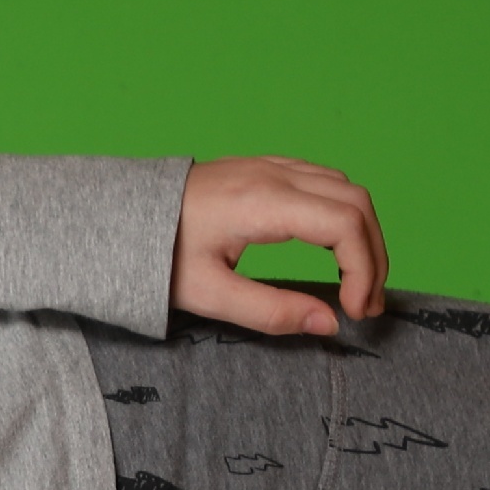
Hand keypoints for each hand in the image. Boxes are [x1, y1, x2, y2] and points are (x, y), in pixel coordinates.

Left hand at [172, 155, 388, 336]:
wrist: (116, 215)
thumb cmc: (154, 254)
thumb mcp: (208, 295)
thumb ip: (270, 312)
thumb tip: (328, 324)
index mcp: (262, 202)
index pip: (345, 224)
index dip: (363, 270)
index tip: (353, 311)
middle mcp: (273, 174)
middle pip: (357, 201)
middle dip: (373, 254)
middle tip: (366, 304)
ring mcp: (268, 165)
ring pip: (344, 187)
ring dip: (361, 232)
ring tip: (355, 282)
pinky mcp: (262, 168)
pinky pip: (322, 180)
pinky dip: (342, 213)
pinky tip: (332, 248)